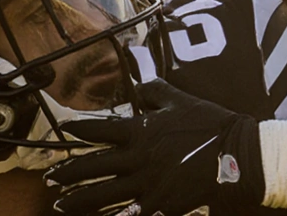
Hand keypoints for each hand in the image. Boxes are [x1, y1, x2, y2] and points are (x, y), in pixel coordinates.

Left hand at [45, 79, 265, 215]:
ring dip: (79, 200)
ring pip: (103, 195)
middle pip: (93, 167)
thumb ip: (157, 92)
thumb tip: (141, 84)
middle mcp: (138, 158)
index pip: (100, 129)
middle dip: (68, 173)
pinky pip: (128, 214)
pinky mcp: (159, 204)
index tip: (65, 129)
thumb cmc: (210, 124)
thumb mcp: (182, 100)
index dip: (79, 128)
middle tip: (50, 178)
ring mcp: (147, 184)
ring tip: (60, 204)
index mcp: (141, 131)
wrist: (236, 154)